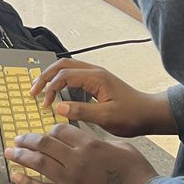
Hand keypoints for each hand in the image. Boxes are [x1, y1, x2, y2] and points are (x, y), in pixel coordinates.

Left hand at [5, 124, 158, 183]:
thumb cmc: (138, 177)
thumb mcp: (123, 148)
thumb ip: (103, 143)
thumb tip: (92, 142)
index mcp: (90, 144)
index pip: (62, 131)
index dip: (50, 131)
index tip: (45, 133)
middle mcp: (76, 160)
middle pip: (45, 144)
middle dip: (28, 139)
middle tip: (18, 139)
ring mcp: (70, 182)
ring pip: (39, 164)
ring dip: (21, 156)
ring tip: (10, 152)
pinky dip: (26, 183)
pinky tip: (15, 176)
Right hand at [32, 59, 177, 137]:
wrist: (150, 113)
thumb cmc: (132, 115)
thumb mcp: (106, 117)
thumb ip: (81, 111)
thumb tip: (58, 108)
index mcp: (97, 78)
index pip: (65, 75)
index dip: (51, 88)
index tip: (45, 104)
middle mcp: (96, 72)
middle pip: (63, 65)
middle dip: (45, 76)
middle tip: (33, 90)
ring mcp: (97, 76)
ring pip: (68, 68)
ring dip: (52, 77)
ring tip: (40, 90)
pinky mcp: (98, 82)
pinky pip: (74, 75)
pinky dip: (61, 81)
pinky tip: (57, 93)